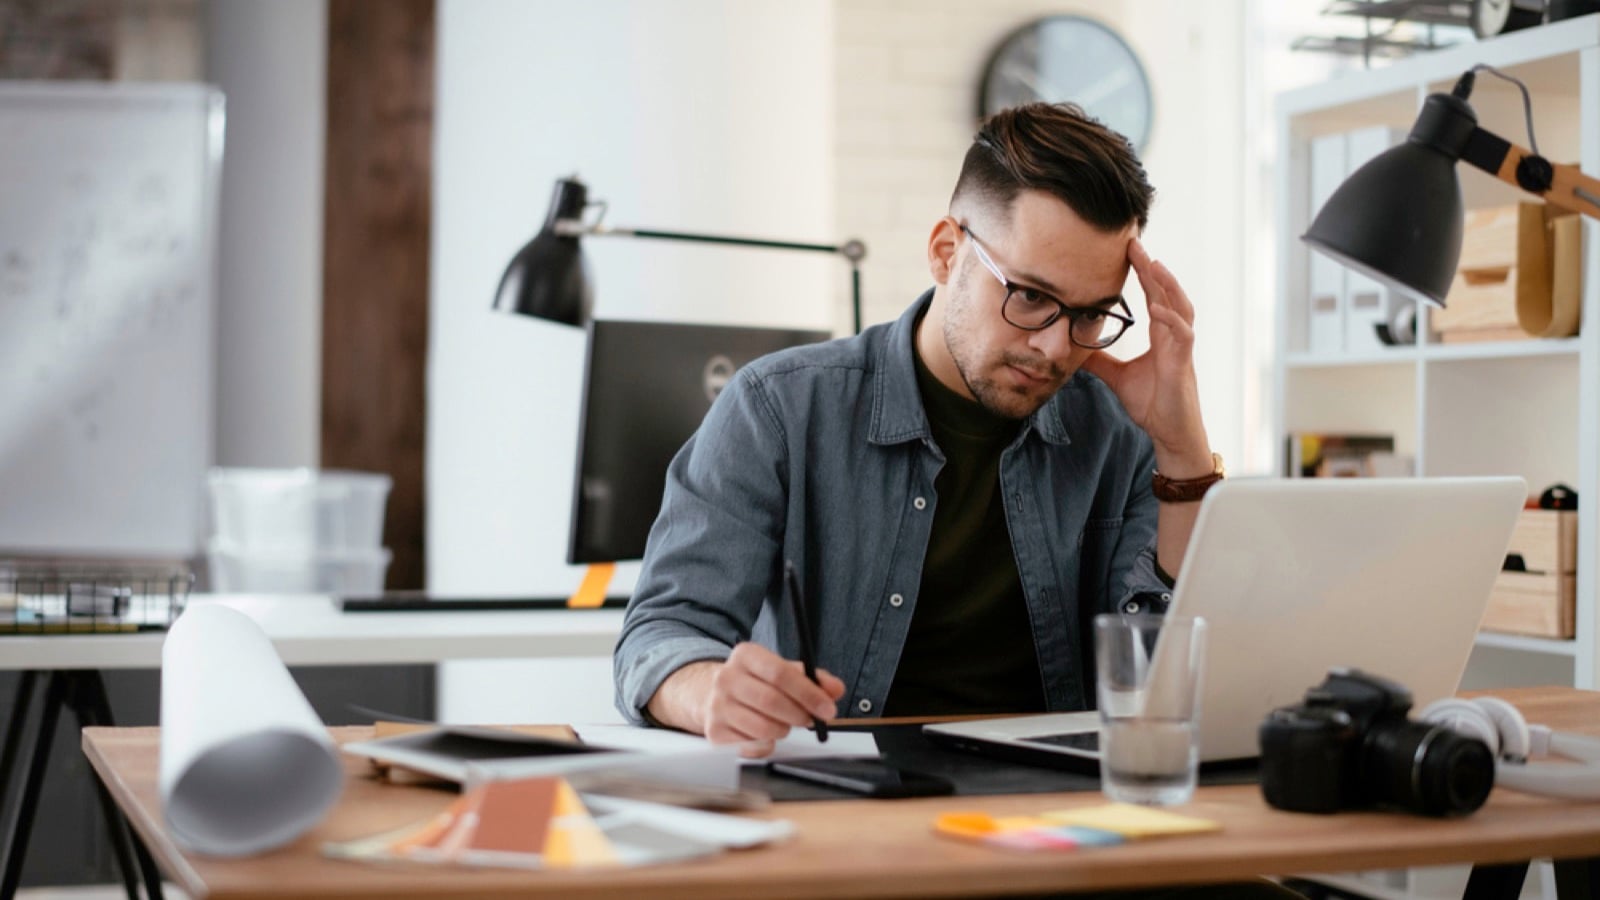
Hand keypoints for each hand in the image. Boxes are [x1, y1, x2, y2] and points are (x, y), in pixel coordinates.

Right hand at [652, 642, 844, 757]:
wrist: (711, 695)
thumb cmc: (753, 683)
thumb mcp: (780, 671)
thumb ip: (811, 678)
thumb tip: (835, 689)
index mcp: (745, 655)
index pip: (780, 673)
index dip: (808, 693)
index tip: (828, 708)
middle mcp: (726, 678)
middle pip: (772, 701)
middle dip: (799, 715)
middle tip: (811, 720)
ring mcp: (717, 706)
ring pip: (763, 728)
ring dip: (783, 730)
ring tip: (784, 724)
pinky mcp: (714, 732)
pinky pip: (752, 746)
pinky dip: (767, 745)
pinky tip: (765, 734)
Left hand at [1079, 239, 1210, 473]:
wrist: (1169, 432)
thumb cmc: (1153, 404)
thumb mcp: (1117, 377)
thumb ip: (1099, 361)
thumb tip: (1074, 349)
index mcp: (1161, 334)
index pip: (1152, 295)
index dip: (1142, 272)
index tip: (1127, 250)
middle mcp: (1174, 335)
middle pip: (1165, 292)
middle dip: (1151, 267)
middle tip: (1134, 243)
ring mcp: (1181, 347)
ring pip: (1179, 306)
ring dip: (1166, 285)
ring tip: (1152, 264)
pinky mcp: (1183, 363)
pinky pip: (1182, 335)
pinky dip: (1171, 319)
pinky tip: (1157, 307)